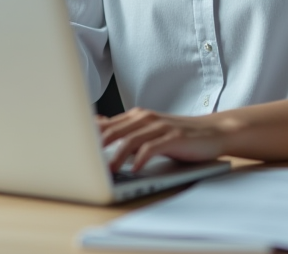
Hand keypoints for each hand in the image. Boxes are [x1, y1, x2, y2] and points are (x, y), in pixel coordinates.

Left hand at [96, 108, 231, 171]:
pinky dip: (141, 158)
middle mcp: (147, 118)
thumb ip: (126, 129)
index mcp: (138, 116)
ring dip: (117, 156)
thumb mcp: (150, 130)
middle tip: (83, 162)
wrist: (213, 131)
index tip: (74, 149)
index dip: (90, 137)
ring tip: (107, 170)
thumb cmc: (180, 134)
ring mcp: (160, 127)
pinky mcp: (173, 138)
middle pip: (115, 131)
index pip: (108, 124)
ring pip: (131, 139)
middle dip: (97, 147)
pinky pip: (152, 147)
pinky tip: (135, 169)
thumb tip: (97, 127)